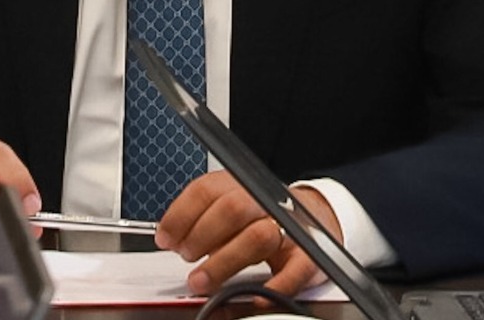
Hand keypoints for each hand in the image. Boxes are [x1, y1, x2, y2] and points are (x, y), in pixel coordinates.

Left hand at [156, 172, 339, 298]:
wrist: (317, 219)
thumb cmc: (265, 217)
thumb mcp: (234, 208)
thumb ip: (205, 221)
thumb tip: (172, 241)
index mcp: (242, 185)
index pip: (207, 189)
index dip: (182, 214)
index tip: (165, 238)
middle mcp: (265, 202)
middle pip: (232, 208)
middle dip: (202, 233)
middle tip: (185, 256)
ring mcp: (290, 228)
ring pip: (258, 237)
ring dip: (224, 261)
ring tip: (201, 281)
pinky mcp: (309, 257)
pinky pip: (293, 272)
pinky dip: (272, 287)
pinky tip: (253, 298)